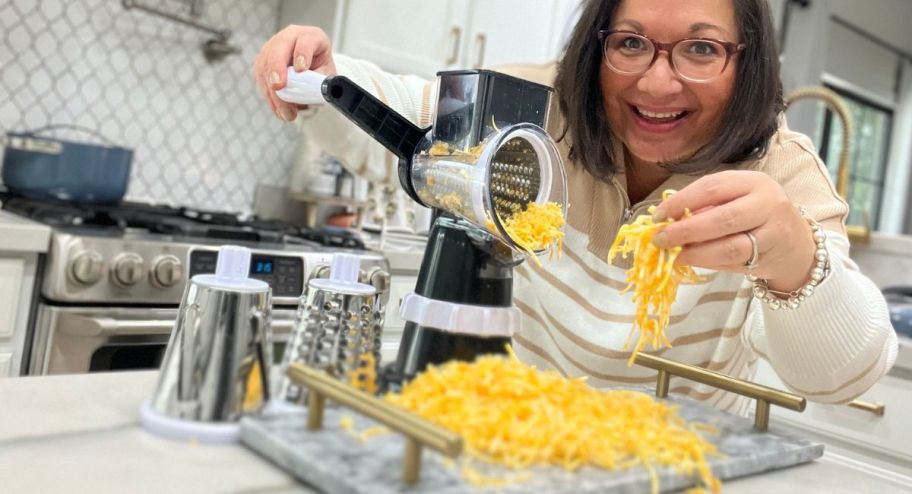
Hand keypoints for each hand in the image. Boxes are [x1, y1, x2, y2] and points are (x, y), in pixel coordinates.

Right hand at [252, 25, 336, 121]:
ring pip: (265, 67)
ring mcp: (272, 48)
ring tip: (287, 113)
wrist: (312, 69)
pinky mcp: (262, 62)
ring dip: (273, 92)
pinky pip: (260, 79)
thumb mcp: (328, 75)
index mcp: (311, 36)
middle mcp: (289, 38)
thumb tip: (313, 92)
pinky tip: (279, 111)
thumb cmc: (321, 69)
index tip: (301, 68)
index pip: (305, 41)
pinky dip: (269, 97)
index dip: (302, 54)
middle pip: (278, 50)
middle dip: (276, 69)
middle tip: (279, 87)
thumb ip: (321, 81)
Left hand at [650, 170, 815, 291]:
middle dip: (684, 230)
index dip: (680, 202)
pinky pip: (734, 263)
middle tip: (659, 239)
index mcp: (752, 181)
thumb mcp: (734, 200)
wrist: (794, 243)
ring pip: (728, 246)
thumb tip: (665, 220)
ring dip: (695, 252)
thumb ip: (705, 206)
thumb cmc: (754, 217)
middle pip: (720, 218)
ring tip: (672, 255)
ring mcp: (772, 232)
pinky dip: (708, 263)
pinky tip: (691, 261)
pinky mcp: (770, 257)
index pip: (711, 187)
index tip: (657, 216)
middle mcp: (767, 203)